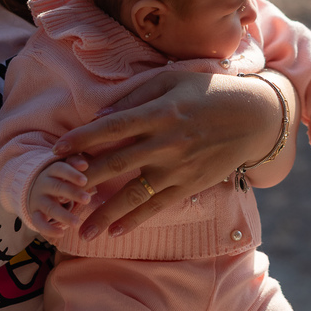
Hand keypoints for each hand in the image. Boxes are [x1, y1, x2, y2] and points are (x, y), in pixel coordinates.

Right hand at [27, 159, 92, 234]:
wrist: (32, 185)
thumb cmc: (59, 174)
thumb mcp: (65, 165)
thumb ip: (75, 161)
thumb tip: (85, 164)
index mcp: (52, 170)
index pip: (60, 169)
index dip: (72, 174)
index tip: (85, 180)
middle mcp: (43, 184)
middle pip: (57, 187)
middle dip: (72, 193)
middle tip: (88, 199)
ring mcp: (38, 200)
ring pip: (50, 207)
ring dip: (63, 215)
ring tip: (77, 222)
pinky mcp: (34, 214)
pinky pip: (39, 223)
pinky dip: (48, 229)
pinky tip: (61, 234)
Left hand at [50, 70, 295, 239]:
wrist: (254, 117)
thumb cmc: (209, 92)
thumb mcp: (173, 80)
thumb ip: (136, 94)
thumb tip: (101, 114)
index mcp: (160, 112)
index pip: (112, 126)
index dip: (82, 138)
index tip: (57, 149)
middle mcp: (166, 141)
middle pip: (115, 163)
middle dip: (83, 179)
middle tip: (59, 191)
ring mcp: (178, 166)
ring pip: (134, 193)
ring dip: (105, 213)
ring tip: (82, 230)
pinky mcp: (190, 183)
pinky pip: (158, 205)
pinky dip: (136, 219)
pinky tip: (117, 230)